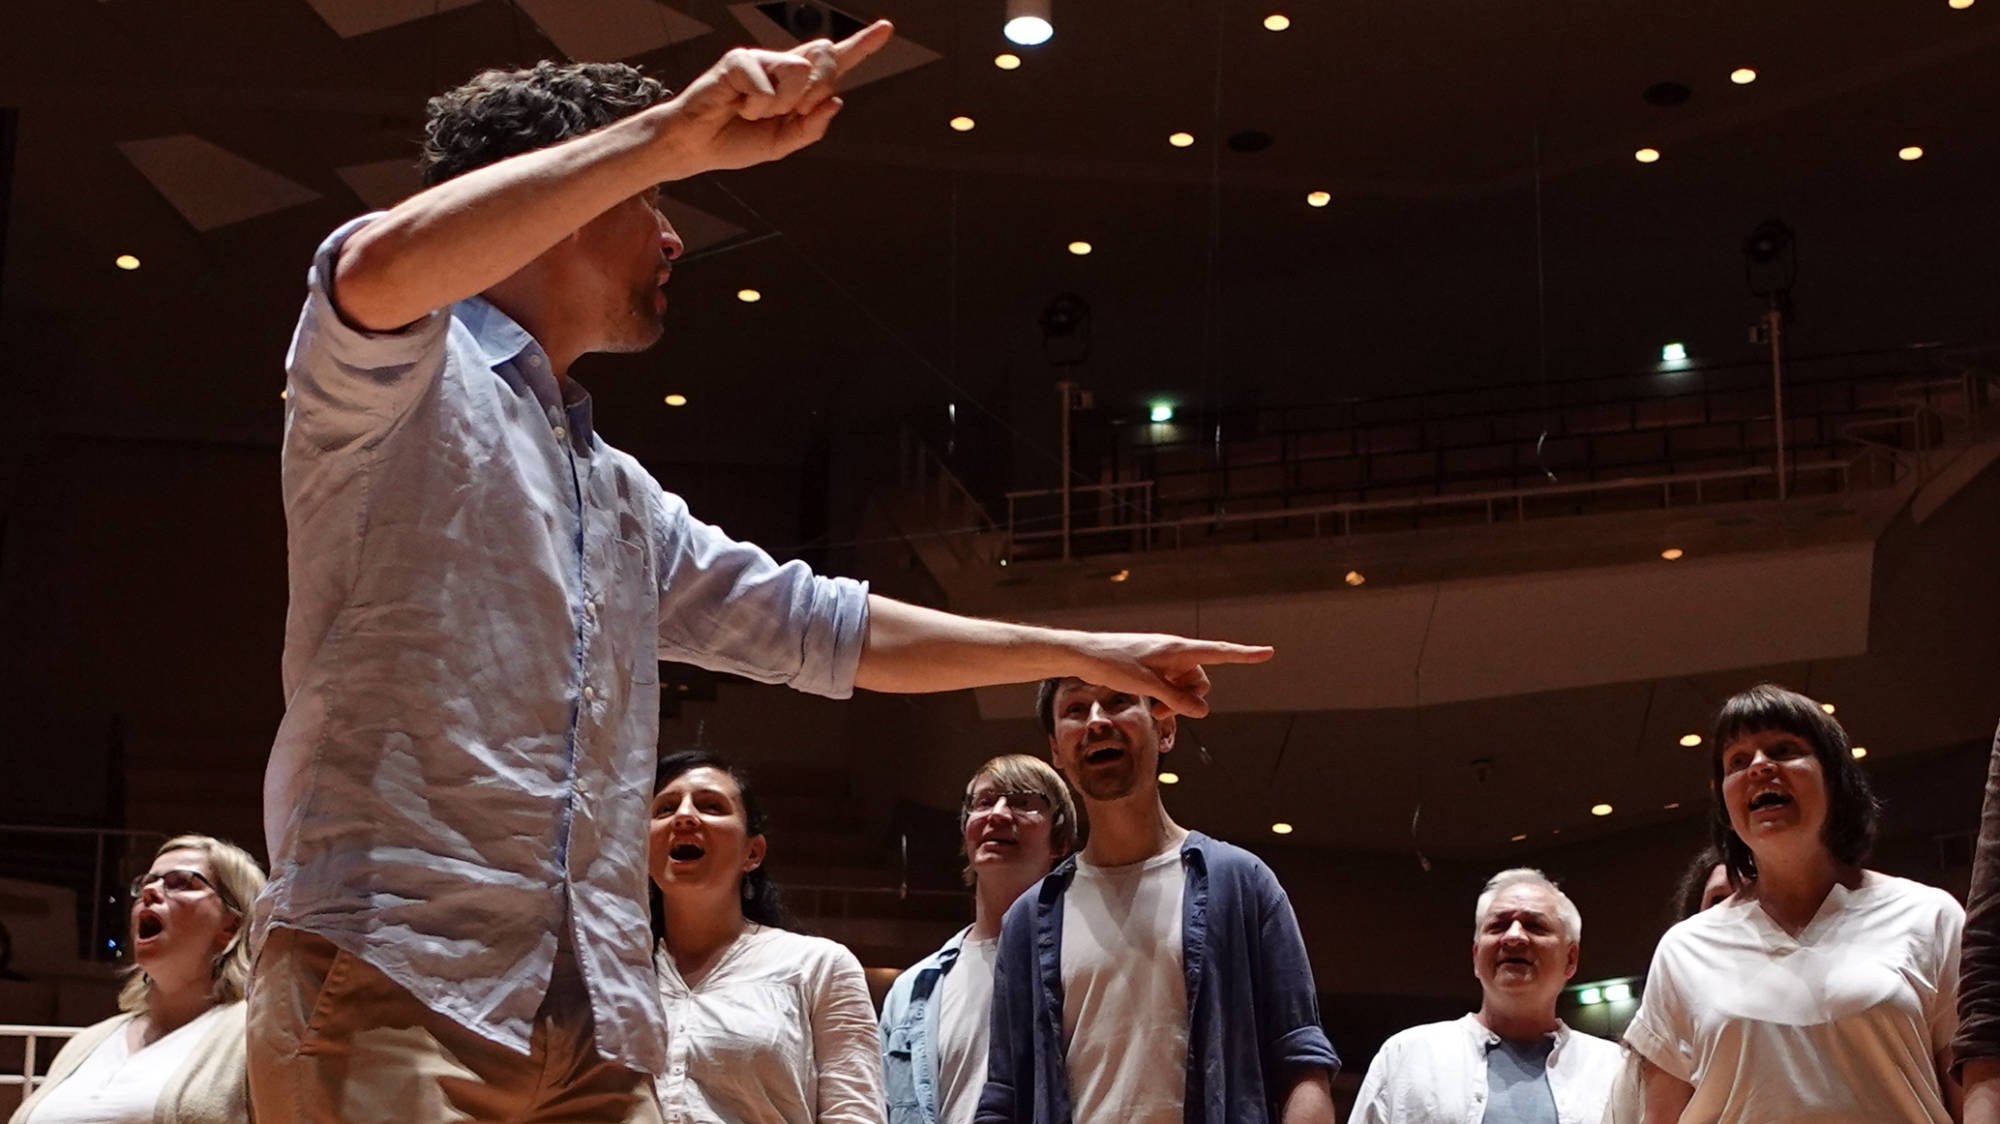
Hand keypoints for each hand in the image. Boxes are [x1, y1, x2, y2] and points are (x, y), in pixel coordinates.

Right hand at [662, 20, 893, 174]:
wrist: (699, 146)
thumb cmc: (738, 140)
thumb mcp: (783, 144)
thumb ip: (812, 127)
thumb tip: (836, 100)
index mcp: (799, 85)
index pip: (835, 63)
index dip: (862, 45)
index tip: (885, 29)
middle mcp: (784, 65)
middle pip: (825, 59)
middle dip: (813, 92)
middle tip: (785, 113)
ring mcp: (763, 59)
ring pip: (799, 72)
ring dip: (781, 104)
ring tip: (754, 110)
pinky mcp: (741, 60)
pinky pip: (767, 87)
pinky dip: (754, 107)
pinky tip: (736, 105)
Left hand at [1077, 633, 1274, 718]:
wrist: (1084, 655)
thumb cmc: (1114, 663)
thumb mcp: (1148, 685)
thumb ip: (1176, 699)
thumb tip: (1203, 711)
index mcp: (1178, 649)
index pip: (1219, 652)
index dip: (1245, 654)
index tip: (1268, 652)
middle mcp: (1174, 652)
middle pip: (1200, 679)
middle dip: (1190, 699)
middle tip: (1165, 713)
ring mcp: (1163, 660)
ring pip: (1185, 686)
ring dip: (1176, 702)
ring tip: (1156, 712)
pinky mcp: (1152, 667)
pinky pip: (1171, 686)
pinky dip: (1167, 698)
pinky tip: (1153, 707)